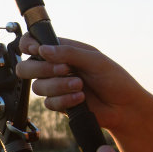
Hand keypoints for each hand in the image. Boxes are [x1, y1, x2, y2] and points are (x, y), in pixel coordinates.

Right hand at [15, 35, 150, 133]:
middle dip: (42, 69)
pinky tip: (81, 99)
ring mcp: (56, 86)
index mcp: (63, 50)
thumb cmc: (114, 80)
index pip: (34, 43)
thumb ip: (68, 53)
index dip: (28, 45)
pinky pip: (49, 103)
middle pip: (27, 67)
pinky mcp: (59, 104)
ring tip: (80, 86)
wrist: (125, 108)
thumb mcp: (95, 60)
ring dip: (58, 86)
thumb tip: (42, 49)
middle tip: (64, 70)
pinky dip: (64, 100)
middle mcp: (56, 67)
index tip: (36, 50)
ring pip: (37, 87)